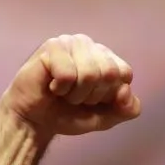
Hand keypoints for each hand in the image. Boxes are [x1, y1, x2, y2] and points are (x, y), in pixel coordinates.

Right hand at [0, 34, 140, 136]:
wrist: (37, 121)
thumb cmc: (70, 113)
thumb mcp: (107, 117)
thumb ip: (128, 109)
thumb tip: (126, 90)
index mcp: (108, 58)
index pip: (124, 73)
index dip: (110, 95)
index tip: (93, 100)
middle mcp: (91, 46)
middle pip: (109, 73)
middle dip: (93, 95)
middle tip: (76, 97)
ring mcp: (71, 43)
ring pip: (90, 73)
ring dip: (76, 94)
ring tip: (64, 92)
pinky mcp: (52, 46)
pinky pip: (68, 74)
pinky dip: (61, 88)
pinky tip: (52, 86)